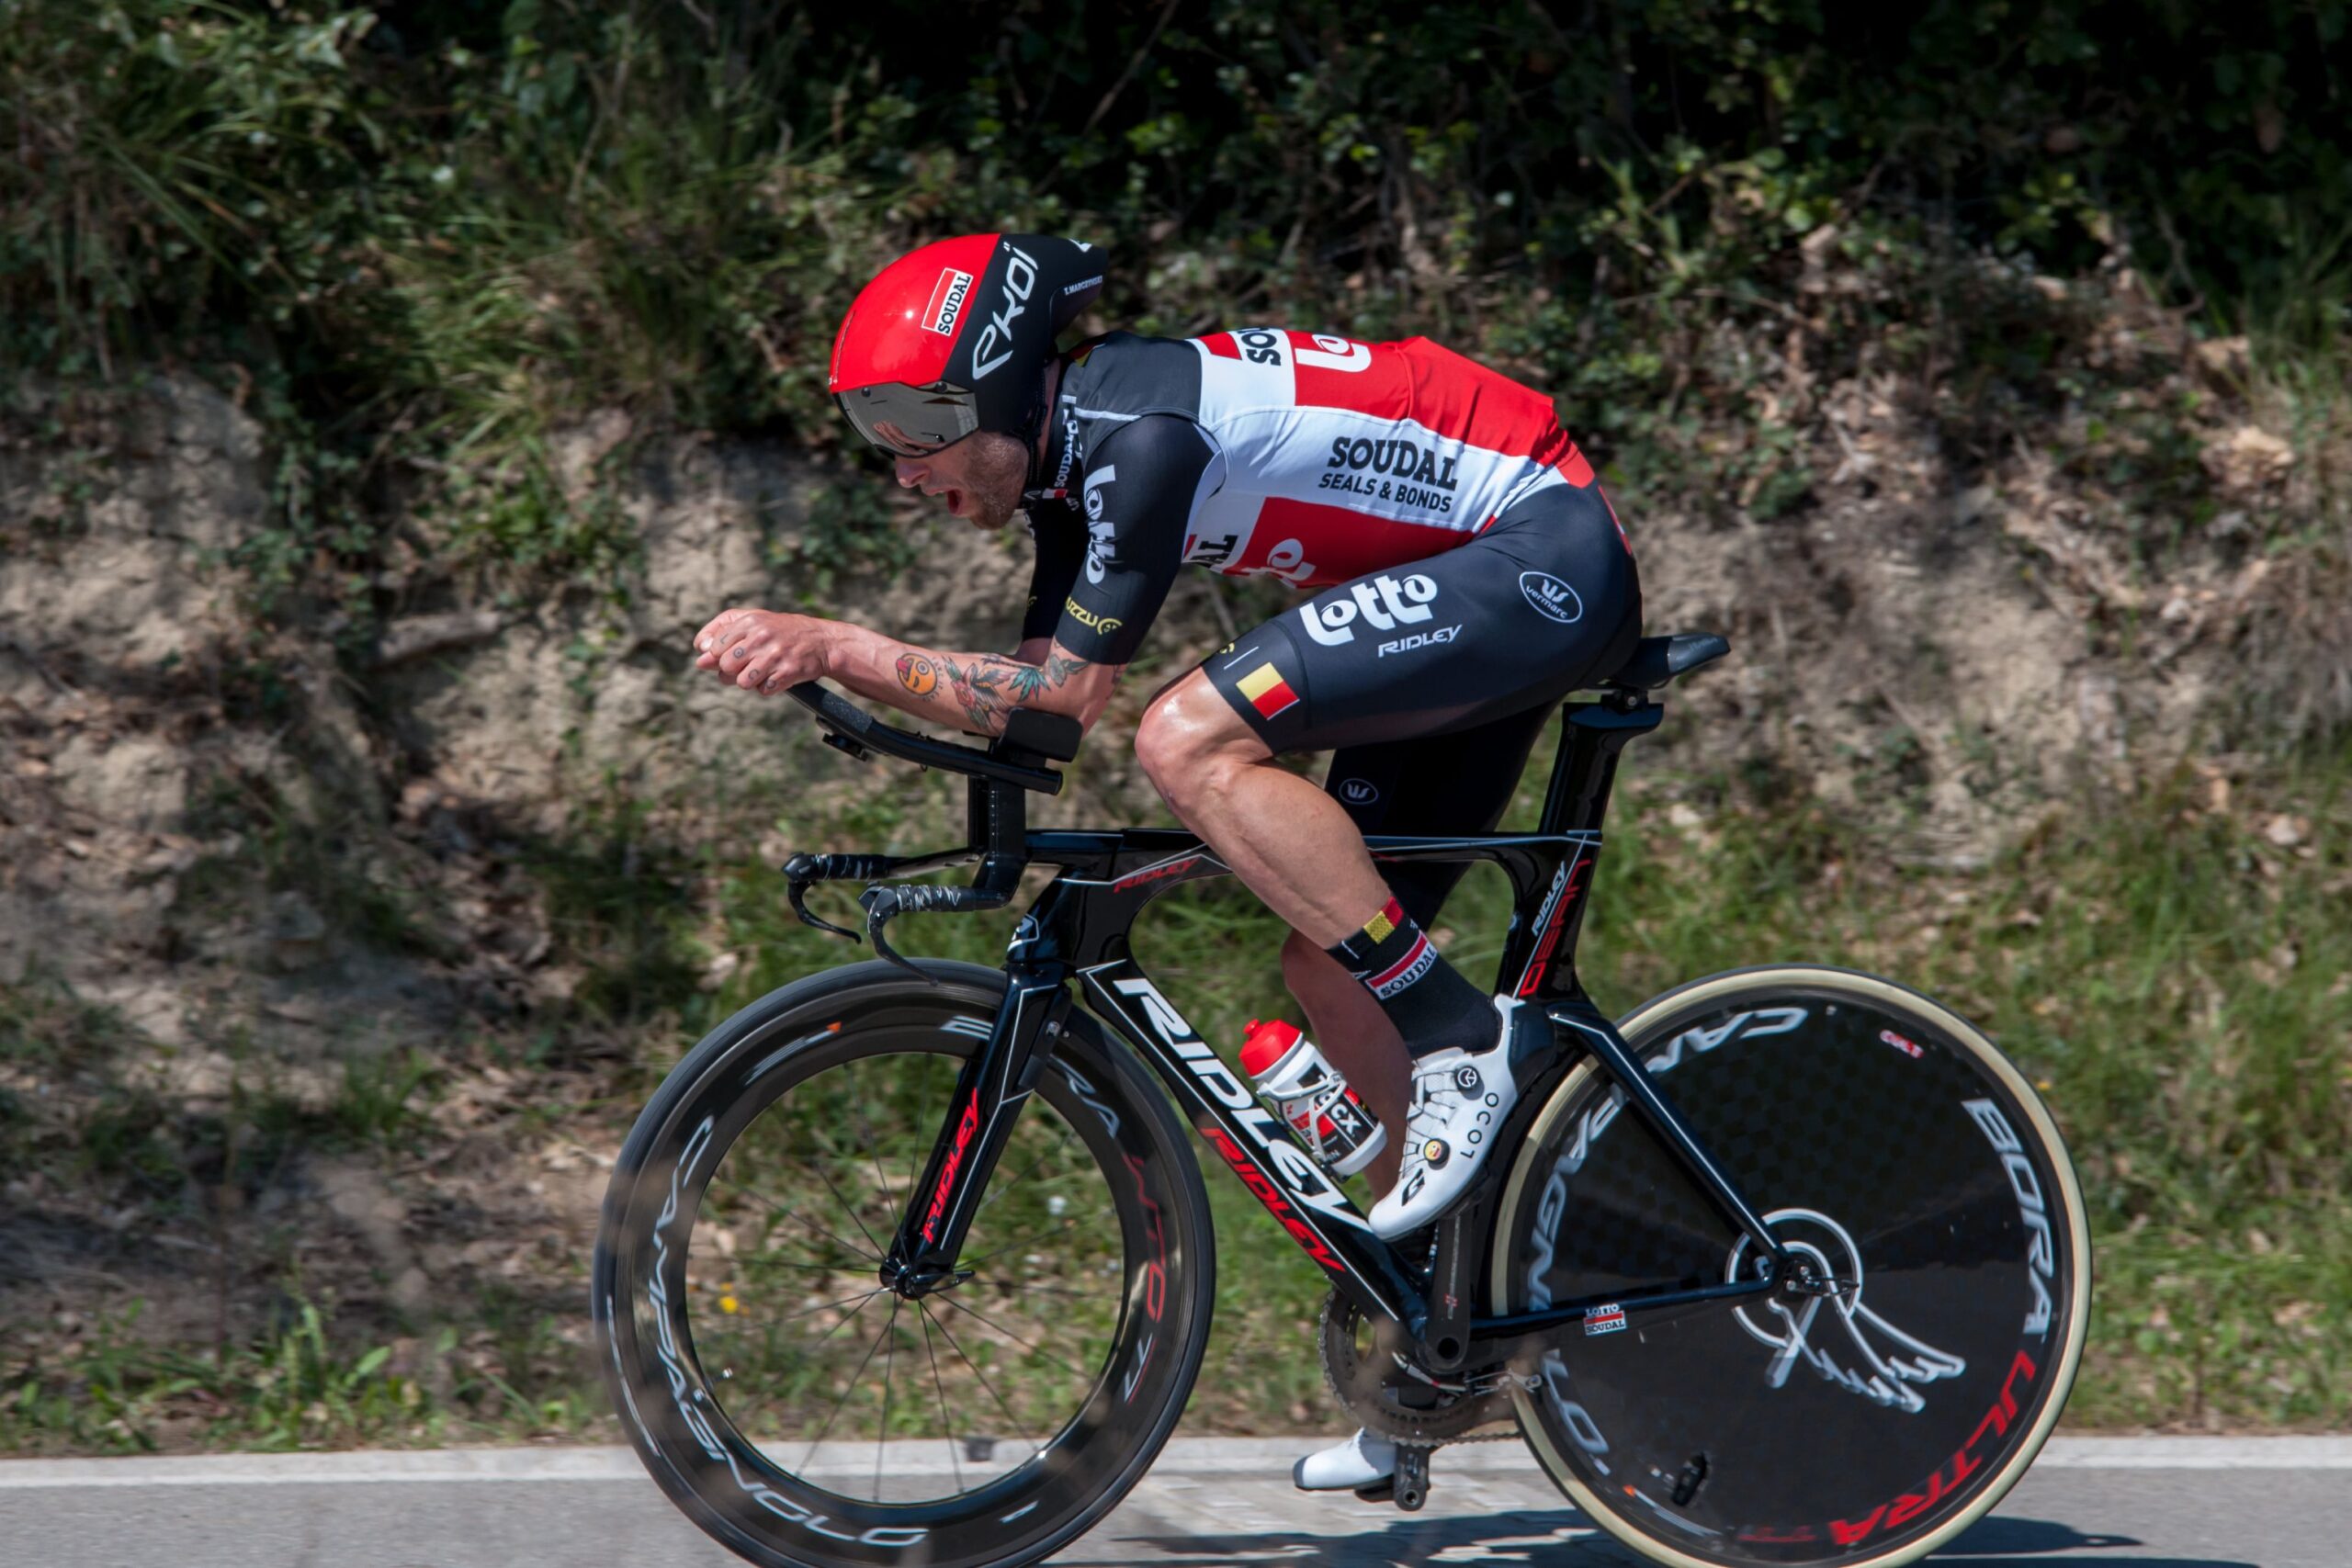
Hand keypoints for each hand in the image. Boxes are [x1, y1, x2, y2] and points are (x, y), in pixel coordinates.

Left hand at [693, 607, 832, 694]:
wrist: (821, 641)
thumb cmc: (780, 631)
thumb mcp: (753, 622)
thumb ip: (723, 633)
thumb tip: (700, 658)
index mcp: (749, 621)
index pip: (714, 647)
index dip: (719, 655)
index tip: (733, 653)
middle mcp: (761, 636)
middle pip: (725, 666)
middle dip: (732, 671)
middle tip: (748, 664)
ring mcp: (775, 655)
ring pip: (742, 682)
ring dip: (750, 681)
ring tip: (762, 671)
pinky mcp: (787, 672)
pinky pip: (763, 691)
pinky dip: (768, 688)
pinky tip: (776, 676)